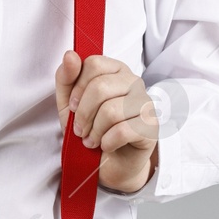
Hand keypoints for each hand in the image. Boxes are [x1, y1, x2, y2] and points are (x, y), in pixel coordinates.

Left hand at [54, 51, 158, 193]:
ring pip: (111, 110)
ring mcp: (146, 103)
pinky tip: (106, 145)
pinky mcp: (151, 126)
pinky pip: (123, 130)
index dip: (77, 88)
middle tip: (80, 130)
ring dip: (94, 131)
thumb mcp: (69, 104)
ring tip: (91, 140)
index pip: (94, 63)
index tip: (73, 107)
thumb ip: (66, 78)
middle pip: (100, 87)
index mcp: (115, 70)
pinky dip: (107, 142)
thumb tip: (70, 55)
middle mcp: (134, 82)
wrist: (110, 163)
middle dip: (83, 114)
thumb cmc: (91, 129)